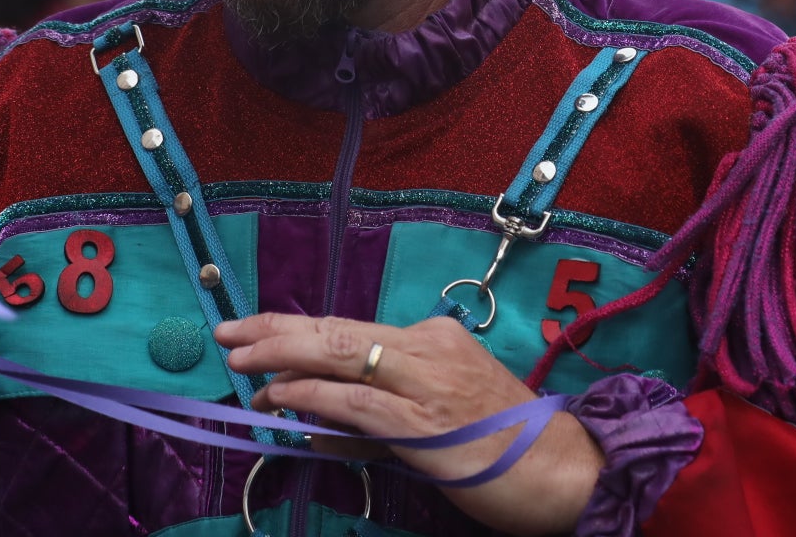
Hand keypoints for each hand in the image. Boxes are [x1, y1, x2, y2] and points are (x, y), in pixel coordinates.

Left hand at [218, 314, 604, 535]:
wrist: (567, 469)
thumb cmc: (506, 446)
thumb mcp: (434, 423)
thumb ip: (373, 422)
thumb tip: (312, 428)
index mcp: (434, 338)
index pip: (349, 326)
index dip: (292, 326)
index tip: (248, 328)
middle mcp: (430, 348)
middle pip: (339, 330)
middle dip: (276, 330)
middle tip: (228, 333)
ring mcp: (430, 384)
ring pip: (344, 356)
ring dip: (284, 358)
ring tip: (242, 363)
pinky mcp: (428, 426)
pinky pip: (360, 403)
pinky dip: (315, 396)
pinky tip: (282, 395)